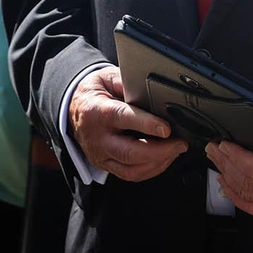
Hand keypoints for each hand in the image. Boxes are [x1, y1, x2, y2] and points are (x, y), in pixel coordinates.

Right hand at [68, 66, 186, 182]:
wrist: (73, 107)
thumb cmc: (93, 92)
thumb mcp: (107, 77)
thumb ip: (128, 83)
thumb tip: (153, 90)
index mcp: (97, 111)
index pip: (123, 118)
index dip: (147, 125)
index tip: (166, 129)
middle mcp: (97, 137)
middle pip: (129, 152)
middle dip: (159, 151)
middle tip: (179, 143)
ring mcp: (100, 155)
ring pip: (131, 169)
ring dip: (158, 163)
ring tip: (175, 151)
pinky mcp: (105, 165)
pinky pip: (129, 175)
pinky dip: (150, 170)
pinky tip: (163, 159)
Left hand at [206, 93, 252, 215]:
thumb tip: (235, 127)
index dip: (236, 159)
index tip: (224, 145)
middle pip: (251, 185)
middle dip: (226, 166)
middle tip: (214, 149)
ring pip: (251, 198)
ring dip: (229, 181)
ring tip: (217, 162)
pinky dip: (238, 198)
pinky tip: (227, 185)